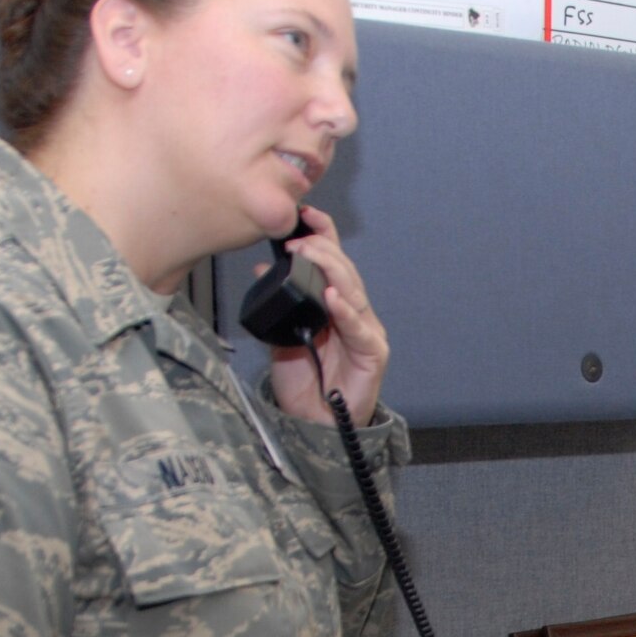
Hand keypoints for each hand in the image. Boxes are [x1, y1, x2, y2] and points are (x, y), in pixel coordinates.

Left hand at [264, 206, 388, 426]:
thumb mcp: (281, 334)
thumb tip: (263, 268)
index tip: (305, 214)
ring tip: (309, 255)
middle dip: (321, 249)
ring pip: (353, 291)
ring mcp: (366, 332)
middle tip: (296, 239)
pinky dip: (346, 311)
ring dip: (331, 270)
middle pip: (344, 272)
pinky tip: (332, 298)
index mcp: (335, 305)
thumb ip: (277, 302)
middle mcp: (354, 314)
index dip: (323, 236)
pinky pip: (359, 328)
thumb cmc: (303, 382)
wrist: (313, 422)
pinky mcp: (373, 353)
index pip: (333, 262)